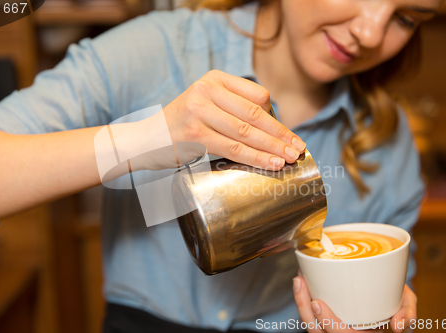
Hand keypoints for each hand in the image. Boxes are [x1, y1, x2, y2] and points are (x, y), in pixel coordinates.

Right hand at [163, 70, 305, 170]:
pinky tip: (270, 164)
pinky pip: (232, 147)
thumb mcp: (206, 104)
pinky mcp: (195, 133)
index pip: (258, 96)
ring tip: (289, 158)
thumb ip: (233, 109)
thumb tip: (274, 130)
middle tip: (298, 149)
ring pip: (246, 132)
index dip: (278, 118)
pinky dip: (255, 157)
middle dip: (280, 135)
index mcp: (215, 78)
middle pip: (255, 114)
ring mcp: (199, 110)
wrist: (147, 139)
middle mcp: (207, 89)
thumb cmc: (182, 125)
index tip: (289, 136)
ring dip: (272, 148)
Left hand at [293, 277, 416, 332]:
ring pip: (311, 325)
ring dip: (301, 302)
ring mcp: (334, 330)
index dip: (328, 324)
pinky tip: (302, 282)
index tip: (317, 303)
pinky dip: (304, 301)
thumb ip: (408, 312)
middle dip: (303, 307)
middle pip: (317, 331)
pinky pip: (311, 317)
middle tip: (299, 282)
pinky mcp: (327, 321)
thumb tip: (399, 326)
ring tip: (298, 279)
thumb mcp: (407, 305)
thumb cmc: (396, 304)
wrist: (390, 308)